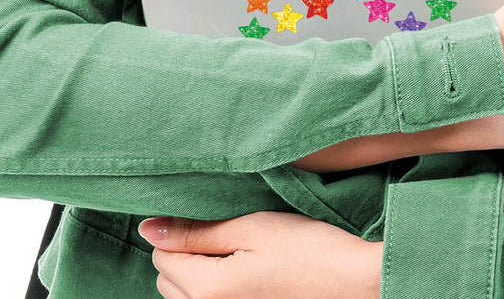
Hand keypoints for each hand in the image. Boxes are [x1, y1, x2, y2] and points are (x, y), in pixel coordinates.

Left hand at [138, 212, 382, 298]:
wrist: (352, 282)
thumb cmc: (307, 249)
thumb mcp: (252, 228)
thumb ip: (197, 231)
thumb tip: (148, 228)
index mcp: (208, 290)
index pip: (163, 256)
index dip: (182, 229)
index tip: (211, 215)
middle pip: (168, 280)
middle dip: (185, 253)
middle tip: (227, 231)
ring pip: (185, 296)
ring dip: (198, 271)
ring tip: (236, 249)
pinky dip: (214, 285)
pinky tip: (243, 269)